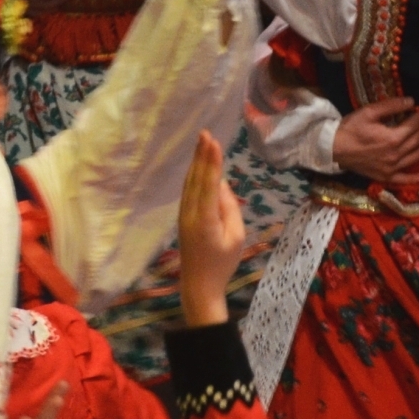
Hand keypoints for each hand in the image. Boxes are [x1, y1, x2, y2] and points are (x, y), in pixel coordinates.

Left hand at [176, 131, 244, 327]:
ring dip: (196, 162)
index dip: (211, 162)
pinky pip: (188, 191)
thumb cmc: (222, 263)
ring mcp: (184, 216)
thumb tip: (222, 184)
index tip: (213, 142)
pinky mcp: (183, 218)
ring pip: (190, 184)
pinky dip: (193, 175)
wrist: (199, 285)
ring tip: (201, 142)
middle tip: (205, 133)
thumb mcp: (236, 236)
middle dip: (201, 156)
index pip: (209, 185)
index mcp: (205, 220)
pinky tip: (197, 164)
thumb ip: (230, 208)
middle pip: (196, 180)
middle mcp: (190, 214)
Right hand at [332, 96, 418, 186]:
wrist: (333, 148)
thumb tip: (412, 102)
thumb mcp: (369, 112)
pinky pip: (404, 178)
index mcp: (393, 138)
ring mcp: (391, 168)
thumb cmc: (350, 128)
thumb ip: (392, 106)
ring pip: (415, 156)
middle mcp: (396, 155)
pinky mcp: (384, 176)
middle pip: (418, 140)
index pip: (415, 125)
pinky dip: (416, 177)